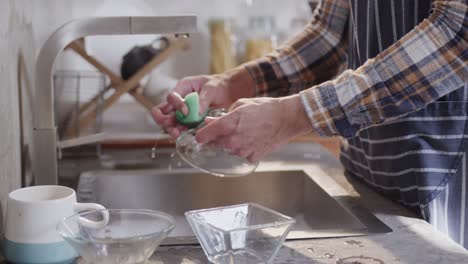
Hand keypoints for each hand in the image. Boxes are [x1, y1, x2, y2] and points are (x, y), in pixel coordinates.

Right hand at [152, 67, 254, 137]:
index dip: (176, 105)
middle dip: (165, 121)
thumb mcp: (211, 88)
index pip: (171, 97)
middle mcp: (179, 101)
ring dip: (172, 129)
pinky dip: (182, 133)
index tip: (186, 111)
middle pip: (163, 112)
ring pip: (170, 123)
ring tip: (178, 134)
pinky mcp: (190, 122)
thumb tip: (197, 113)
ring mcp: (183, 113)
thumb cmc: (219, 85)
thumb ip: (203, 99)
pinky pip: (182, 129)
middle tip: (173, 127)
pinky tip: (186, 136)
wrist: (229, 93)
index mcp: (182, 88)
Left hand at [195, 95, 313, 161]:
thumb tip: (210, 121)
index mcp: (228, 124)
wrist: (287, 118)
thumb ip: (222, 115)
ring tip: (246, 131)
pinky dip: (245, 148)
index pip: (203, 135)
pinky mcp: (252, 157)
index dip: (201, 135)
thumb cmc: (266, 108)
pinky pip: (243, 154)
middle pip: (215, 144)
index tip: (201, 135)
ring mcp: (243, 151)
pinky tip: (254, 139)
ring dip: (232, 143)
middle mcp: (233, 140)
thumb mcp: (240, 105)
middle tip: (229, 128)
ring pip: (229, 149)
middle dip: (217, 137)